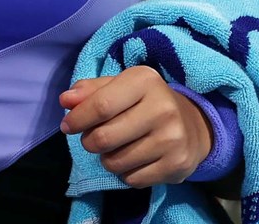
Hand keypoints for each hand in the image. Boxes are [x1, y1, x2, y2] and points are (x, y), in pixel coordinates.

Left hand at [59, 66, 213, 187]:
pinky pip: (131, 179)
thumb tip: (65, 100)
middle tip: (93, 139)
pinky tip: (135, 160)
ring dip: (107, 159)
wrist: (193, 126)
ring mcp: (172, 138)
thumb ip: (91, 91)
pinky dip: (125, 173)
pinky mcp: (176, 165)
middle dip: (89, 142)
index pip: (101, 105)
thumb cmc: (146, 102)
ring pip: (115, 162)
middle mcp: (163, 107)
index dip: (78, 119)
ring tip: (117, 148)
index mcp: (145, 80)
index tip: (68, 126)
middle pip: (104, 137)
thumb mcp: (121, 87)